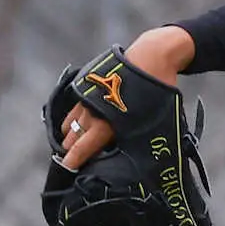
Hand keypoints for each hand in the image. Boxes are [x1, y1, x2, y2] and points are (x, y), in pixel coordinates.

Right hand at [61, 26, 195, 169]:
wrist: (152, 55)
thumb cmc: (157, 90)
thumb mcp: (152, 119)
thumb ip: (136, 136)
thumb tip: (137, 154)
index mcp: (107, 123)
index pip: (83, 148)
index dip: (73, 161)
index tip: (66, 170)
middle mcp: (92, 112)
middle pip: (71, 138)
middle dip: (69, 152)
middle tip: (71, 163)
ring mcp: (87, 97)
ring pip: (70, 123)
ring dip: (70, 136)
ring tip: (73, 146)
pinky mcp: (86, 85)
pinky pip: (74, 109)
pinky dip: (73, 120)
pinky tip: (78, 126)